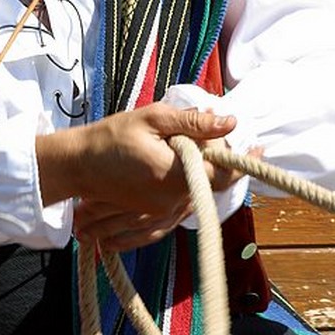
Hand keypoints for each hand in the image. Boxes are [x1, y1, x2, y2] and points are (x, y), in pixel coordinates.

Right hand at [36, 103, 237, 250]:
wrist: (76, 165)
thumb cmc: (110, 137)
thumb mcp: (152, 119)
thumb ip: (193, 122)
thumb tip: (230, 121)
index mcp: (175, 176)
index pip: (223, 173)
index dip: (244, 159)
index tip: (258, 146)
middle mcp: (173, 201)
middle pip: (213, 182)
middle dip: (219, 159)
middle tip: (212, 131)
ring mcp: (163, 212)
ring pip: (200, 192)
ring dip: (204, 171)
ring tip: (190, 144)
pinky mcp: (154, 215)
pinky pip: (184, 203)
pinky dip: (190, 187)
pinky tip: (182, 166)